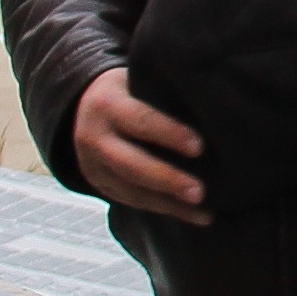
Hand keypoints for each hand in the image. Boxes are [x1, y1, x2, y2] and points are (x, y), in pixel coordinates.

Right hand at [73, 67, 210, 226]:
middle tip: (200, 192)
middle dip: (167, 179)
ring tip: (203, 209)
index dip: (169, 134)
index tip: (199, 147)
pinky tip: (195, 215)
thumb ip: (164, 93)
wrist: (82, 106)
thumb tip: (214, 103)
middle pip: (131, 164)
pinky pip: (134, 201)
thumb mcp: (137, 80)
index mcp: (107, 105)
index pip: (139, 120)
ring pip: (132, 190)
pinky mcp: (102, 184)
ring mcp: (94, 166)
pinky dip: (165, 209)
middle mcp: (95, 137)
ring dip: (169, 203)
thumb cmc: (129, 89)